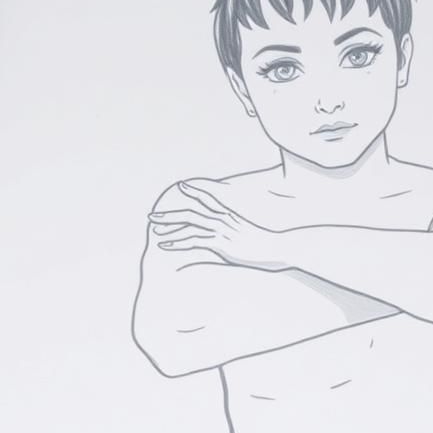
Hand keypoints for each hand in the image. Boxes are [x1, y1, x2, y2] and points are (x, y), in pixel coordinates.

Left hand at [148, 184, 290, 270]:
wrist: (279, 247)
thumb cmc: (267, 244)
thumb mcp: (249, 236)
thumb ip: (237, 234)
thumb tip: (228, 240)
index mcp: (229, 215)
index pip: (209, 198)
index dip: (195, 190)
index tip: (182, 185)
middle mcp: (223, 220)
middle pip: (191, 212)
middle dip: (170, 214)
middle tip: (152, 216)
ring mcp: (221, 230)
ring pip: (189, 225)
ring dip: (170, 228)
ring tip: (154, 231)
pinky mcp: (221, 243)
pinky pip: (194, 241)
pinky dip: (177, 242)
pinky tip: (165, 245)